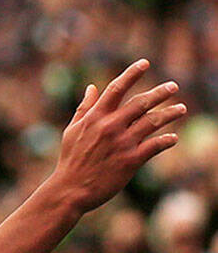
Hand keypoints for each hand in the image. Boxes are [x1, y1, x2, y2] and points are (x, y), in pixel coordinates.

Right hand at [48, 59, 183, 213]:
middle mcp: (110, 127)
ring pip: (152, 122)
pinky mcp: (131, 160)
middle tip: (173, 85)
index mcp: (95, 118)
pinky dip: (166, 140)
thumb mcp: (72, 130)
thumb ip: (84, 108)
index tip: (145, 62)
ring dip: (170, 113)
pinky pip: (155, 146)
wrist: (71, 190)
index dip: (132, 73)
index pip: (116, 88)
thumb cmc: (70, 159)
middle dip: (160, 92)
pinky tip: (173, 138)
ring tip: (181, 108)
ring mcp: (122, 143)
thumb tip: (92, 87)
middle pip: (141, 102)